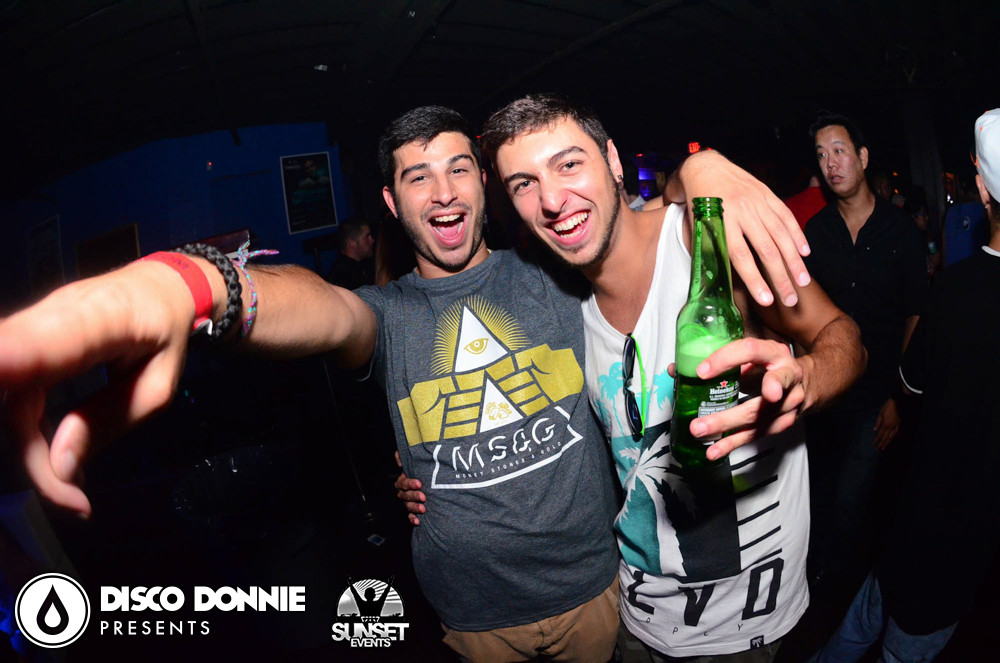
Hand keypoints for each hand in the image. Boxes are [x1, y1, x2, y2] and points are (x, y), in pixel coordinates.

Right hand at [0, 261, 197, 516]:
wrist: (159, 286)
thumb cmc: (166, 329)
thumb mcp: (159, 382)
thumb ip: (110, 419)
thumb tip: (60, 465)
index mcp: (103, 317)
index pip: (47, 340)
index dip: (13, 356)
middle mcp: (54, 316)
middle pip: (16, 393)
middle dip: (32, 454)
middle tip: (74, 499)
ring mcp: (33, 327)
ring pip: (10, 400)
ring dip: (32, 453)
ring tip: (74, 492)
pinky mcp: (25, 342)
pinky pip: (14, 394)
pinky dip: (29, 435)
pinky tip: (60, 464)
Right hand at [394, 451, 424, 525]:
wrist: (435, 483)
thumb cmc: (424, 471)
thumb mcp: (418, 462)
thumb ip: (405, 458)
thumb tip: (399, 459)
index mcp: (403, 481)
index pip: (402, 483)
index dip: (409, 483)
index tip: (419, 483)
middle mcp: (404, 492)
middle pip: (405, 495)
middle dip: (413, 496)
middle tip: (423, 497)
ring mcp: (408, 502)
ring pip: (408, 506)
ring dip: (414, 508)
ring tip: (423, 509)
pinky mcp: (413, 511)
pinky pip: (410, 516)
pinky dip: (413, 519)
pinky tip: (417, 521)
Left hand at [676, 151, 810, 306]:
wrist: (705, 167)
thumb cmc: (698, 203)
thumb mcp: (697, 226)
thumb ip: (709, 249)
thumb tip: (718, 280)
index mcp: (721, 221)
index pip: (741, 257)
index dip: (755, 280)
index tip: (767, 300)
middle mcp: (742, 211)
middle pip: (766, 250)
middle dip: (780, 277)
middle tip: (790, 299)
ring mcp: (757, 201)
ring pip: (781, 235)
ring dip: (794, 261)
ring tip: (803, 281)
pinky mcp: (767, 194)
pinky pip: (786, 216)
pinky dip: (797, 235)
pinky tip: (805, 252)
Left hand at [682, 338, 805, 460]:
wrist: (806, 381)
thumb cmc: (767, 365)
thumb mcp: (747, 356)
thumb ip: (715, 361)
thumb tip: (675, 369)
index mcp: (773, 352)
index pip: (749, 351)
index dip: (725, 360)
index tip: (701, 373)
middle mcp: (787, 376)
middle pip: (758, 399)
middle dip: (727, 415)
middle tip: (698, 423)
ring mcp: (791, 402)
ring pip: (759, 420)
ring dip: (728, 431)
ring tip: (701, 436)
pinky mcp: (787, 421)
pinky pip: (759, 434)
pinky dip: (735, 442)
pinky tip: (716, 450)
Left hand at [873, 397, 900, 449]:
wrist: (899, 403)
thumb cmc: (888, 407)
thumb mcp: (880, 413)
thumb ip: (878, 422)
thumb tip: (875, 430)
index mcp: (885, 424)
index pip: (880, 434)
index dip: (877, 440)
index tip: (873, 444)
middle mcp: (891, 427)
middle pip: (885, 437)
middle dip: (881, 444)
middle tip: (878, 449)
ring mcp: (896, 426)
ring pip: (891, 437)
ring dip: (887, 442)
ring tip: (884, 447)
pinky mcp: (899, 424)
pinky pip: (896, 433)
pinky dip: (893, 437)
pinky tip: (891, 439)